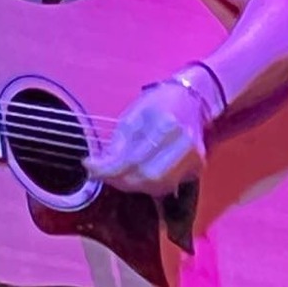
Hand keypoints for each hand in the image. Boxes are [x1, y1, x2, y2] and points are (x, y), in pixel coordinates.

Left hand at [83, 80, 206, 195]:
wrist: (190, 100)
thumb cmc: (157, 104)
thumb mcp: (131, 116)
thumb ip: (117, 144)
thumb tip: (95, 166)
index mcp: (166, 125)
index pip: (134, 158)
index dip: (109, 169)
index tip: (89, 167)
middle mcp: (184, 144)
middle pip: (149, 176)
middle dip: (121, 181)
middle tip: (102, 174)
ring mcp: (195, 158)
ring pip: (159, 186)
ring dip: (133, 186)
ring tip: (116, 176)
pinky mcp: (198, 167)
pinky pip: (169, 185)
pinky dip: (149, 186)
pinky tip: (135, 177)